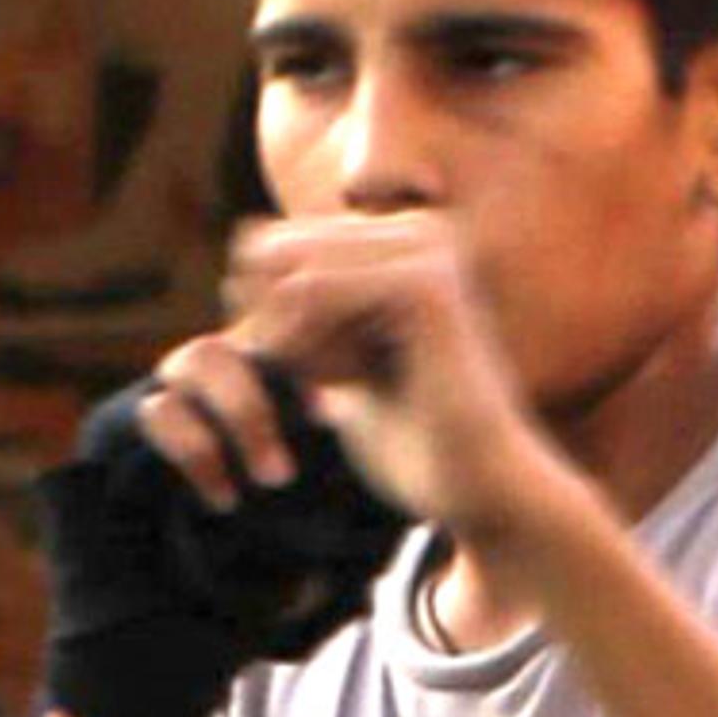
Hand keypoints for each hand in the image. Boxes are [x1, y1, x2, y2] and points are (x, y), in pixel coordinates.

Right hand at [39, 348, 412, 716]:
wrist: (157, 630)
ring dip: (246, 413)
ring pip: (198, 356)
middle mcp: (200, 387)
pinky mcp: (112, 432)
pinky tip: (225, 500)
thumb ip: (341, 480)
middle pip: (248, 330)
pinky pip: (157, 412)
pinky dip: (198, 450)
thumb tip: (416, 453)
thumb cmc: (242, 586)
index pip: (287, 332)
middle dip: (291, 372)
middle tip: (328, 421)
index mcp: (252, 391)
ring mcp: (152, 402)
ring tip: (276, 479)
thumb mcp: (311, 524)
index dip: (323, 347)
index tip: (360, 395)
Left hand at [183, 213, 565, 537]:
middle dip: (275, 330)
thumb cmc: (407, 437)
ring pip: (285, 277)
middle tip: (332, 382)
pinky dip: (311, 351)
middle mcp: (414, 229)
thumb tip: (238, 254)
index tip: (311, 372)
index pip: (264, 246)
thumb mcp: (331, 360)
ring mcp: (424, 248)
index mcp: (396, 241)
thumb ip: (295, 308)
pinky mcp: (423, 282)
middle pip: (268, 254)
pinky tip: (358, 383)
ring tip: (354, 383)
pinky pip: (307, 293)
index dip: (258, 317)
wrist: (479, 487)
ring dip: (296, 348)